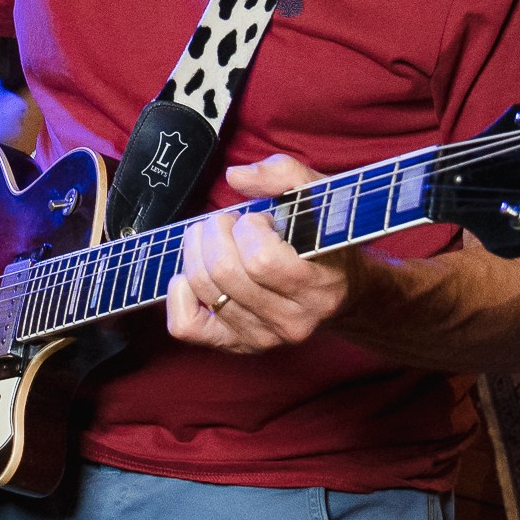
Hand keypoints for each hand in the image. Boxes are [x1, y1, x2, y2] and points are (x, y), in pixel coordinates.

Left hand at [164, 156, 357, 354]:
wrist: (340, 291)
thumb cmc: (325, 239)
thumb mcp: (320, 198)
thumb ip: (285, 175)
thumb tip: (236, 177)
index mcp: (318, 287)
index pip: (261, 260)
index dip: (249, 228)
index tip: (259, 220)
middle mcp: (291, 321)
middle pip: (223, 272)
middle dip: (216, 231)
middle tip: (229, 223)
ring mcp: (262, 338)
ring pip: (203, 289)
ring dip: (197, 251)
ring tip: (216, 240)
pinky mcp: (235, 344)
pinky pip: (186, 326)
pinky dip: (180, 293)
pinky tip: (195, 273)